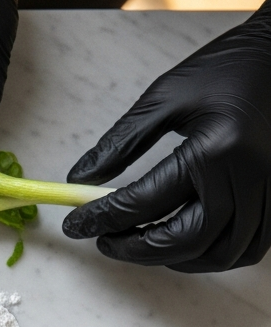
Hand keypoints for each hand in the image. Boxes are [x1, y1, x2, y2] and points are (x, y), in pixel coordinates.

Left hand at [63, 0, 270, 271]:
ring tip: (141, 244)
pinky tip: (182, 241)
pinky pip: (248, 247)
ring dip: (175, 258)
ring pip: (221, 253)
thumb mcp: (165, 96)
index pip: (144, 202)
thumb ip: (121, 143)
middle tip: (105, 241)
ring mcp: (270, 190)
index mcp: (215, 149)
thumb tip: (79, 181)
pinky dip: (211, 253)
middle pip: (185, 239)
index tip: (75, 226)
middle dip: (137, 249)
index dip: (101, 218)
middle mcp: (247, 177)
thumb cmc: (227, 68)